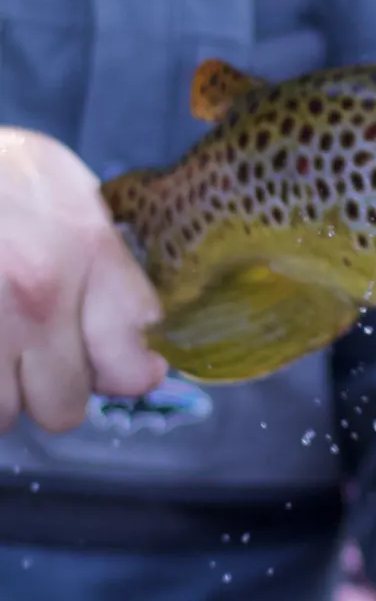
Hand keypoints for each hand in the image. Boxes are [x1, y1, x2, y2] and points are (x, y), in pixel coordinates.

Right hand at [0, 129, 167, 432]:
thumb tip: (137, 329)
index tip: (116, 366)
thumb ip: (103, 254)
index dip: (126, 371)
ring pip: (4, 416)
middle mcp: (36, 295)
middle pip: (65, 405)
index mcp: (83, 249)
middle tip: (35, 355)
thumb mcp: (59, 184)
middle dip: (52, 389)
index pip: (129, 358)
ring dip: (0, 394)